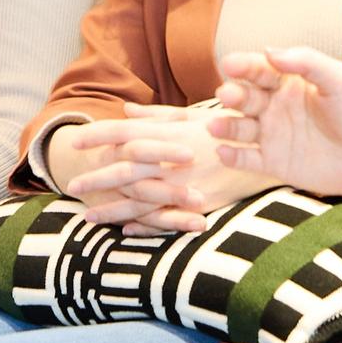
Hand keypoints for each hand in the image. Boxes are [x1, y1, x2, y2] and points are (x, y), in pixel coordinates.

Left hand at [65, 105, 274, 234]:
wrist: (269, 154)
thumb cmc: (228, 130)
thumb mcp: (193, 117)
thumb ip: (157, 116)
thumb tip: (125, 111)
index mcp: (170, 133)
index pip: (126, 132)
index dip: (98, 135)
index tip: (75, 141)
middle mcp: (174, 159)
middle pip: (126, 168)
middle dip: (97, 177)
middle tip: (72, 185)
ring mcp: (186, 185)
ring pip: (140, 200)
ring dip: (113, 209)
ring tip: (88, 217)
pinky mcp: (200, 206)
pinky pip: (167, 219)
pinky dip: (145, 227)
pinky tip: (125, 231)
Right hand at [210, 47, 341, 197]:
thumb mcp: (340, 80)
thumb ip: (307, 63)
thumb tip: (269, 50)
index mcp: (289, 83)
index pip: (259, 70)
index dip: (243, 66)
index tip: (230, 64)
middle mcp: (276, 107)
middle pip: (245, 97)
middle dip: (232, 95)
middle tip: (227, 95)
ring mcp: (274, 136)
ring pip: (239, 128)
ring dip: (225, 126)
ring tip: (216, 127)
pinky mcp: (275, 164)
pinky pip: (247, 160)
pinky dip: (232, 157)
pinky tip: (223, 153)